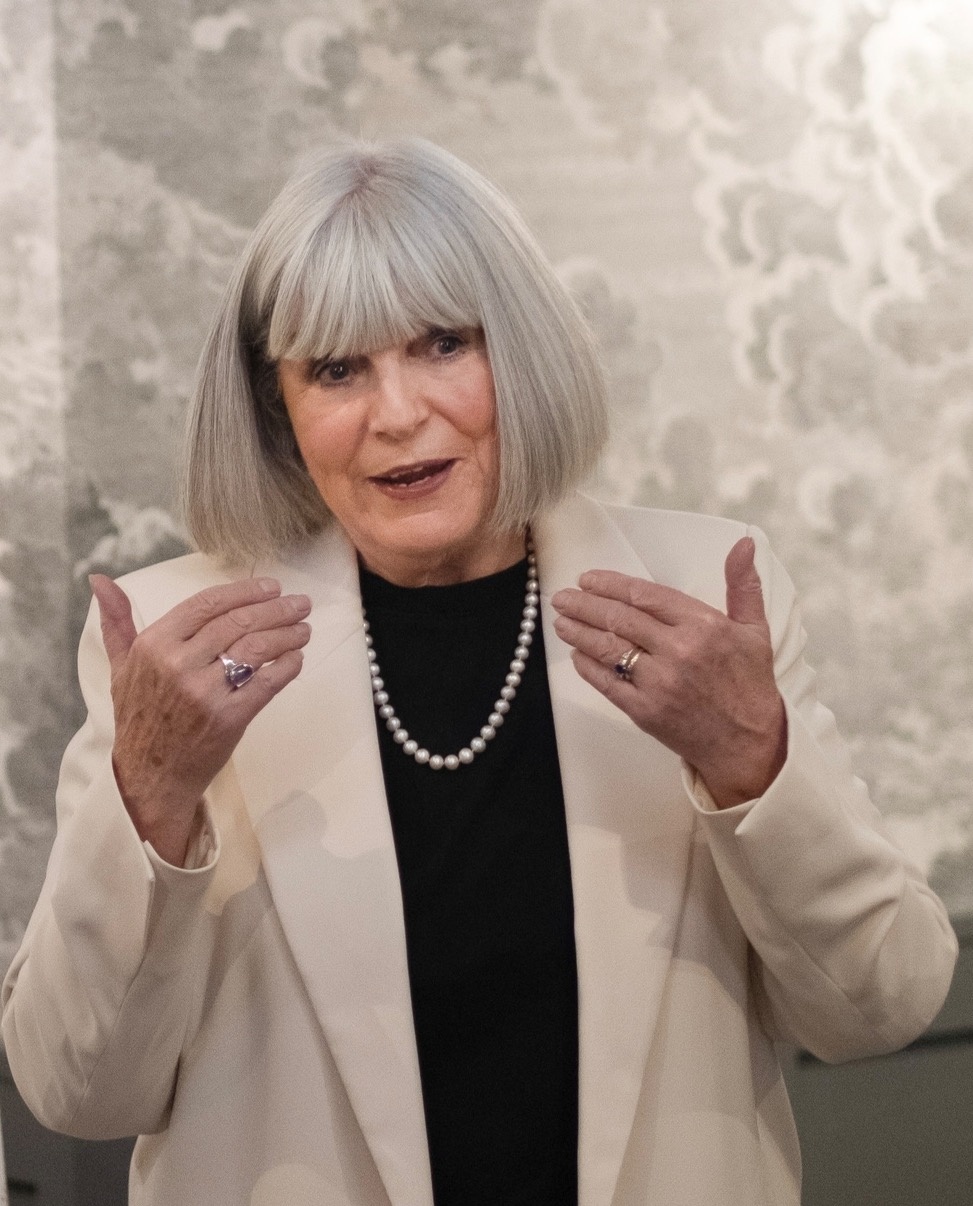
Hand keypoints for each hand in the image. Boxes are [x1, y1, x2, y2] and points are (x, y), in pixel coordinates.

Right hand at [89, 574, 311, 863]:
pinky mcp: (229, 717)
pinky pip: (268, 683)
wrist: (150, 775)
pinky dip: (287, 667)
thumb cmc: (138, 717)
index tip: (271, 587)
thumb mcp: (120, 666)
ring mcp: (205, 691)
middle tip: (299, 604)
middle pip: (239, 622)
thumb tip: (100, 580)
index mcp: (154, 645)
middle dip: (276, 609)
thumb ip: (117, 622)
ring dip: (287, 634)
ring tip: (304, 628)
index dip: (244, 591)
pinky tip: (297, 658)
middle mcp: (179, 663)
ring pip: (257, 648)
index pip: (207, 603)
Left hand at [551, 537, 785, 808]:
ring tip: (560, 621)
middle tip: (562, 598)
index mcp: (703, 626)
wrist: (749, 744)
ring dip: (579, 632)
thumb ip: (743, 584)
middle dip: (584, 605)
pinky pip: (607, 682)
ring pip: (608, 648)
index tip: (588, 579)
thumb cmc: (750, 684)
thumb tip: (744, 543)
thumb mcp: (755, 629)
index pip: (645, 595)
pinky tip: (576, 654)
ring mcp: (659, 682)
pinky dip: (588, 666)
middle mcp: (679, 651)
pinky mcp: (645, 711)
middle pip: (619, 618)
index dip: (610, 584)